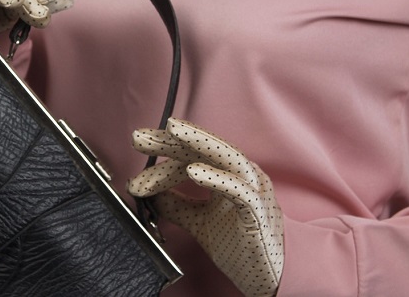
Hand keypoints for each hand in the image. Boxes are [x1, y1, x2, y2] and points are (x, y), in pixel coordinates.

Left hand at [128, 118, 283, 296]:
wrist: (273, 277)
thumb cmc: (242, 245)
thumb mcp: (199, 220)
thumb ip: (177, 204)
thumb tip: (149, 193)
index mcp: (227, 174)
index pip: (190, 156)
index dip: (161, 159)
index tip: (135, 168)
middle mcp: (242, 174)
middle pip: (204, 147)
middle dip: (170, 139)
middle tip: (138, 137)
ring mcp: (253, 189)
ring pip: (226, 155)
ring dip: (197, 141)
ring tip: (171, 132)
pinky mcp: (258, 210)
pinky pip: (238, 189)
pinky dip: (216, 177)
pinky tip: (194, 170)